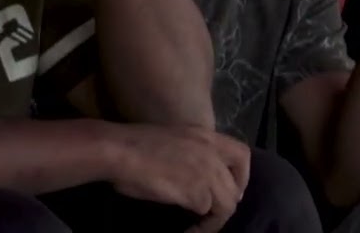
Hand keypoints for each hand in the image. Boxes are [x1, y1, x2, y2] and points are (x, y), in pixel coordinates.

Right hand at [106, 124, 249, 232]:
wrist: (118, 150)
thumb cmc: (131, 144)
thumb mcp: (170, 140)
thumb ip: (188, 154)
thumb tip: (190, 176)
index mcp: (204, 135)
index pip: (242, 155)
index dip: (242, 176)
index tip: (231, 188)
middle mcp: (211, 153)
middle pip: (236, 187)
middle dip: (227, 203)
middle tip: (212, 213)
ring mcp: (207, 173)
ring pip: (227, 205)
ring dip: (214, 220)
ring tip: (197, 228)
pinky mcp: (198, 194)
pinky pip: (209, 216)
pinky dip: (201, 227)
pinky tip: (188, 230)